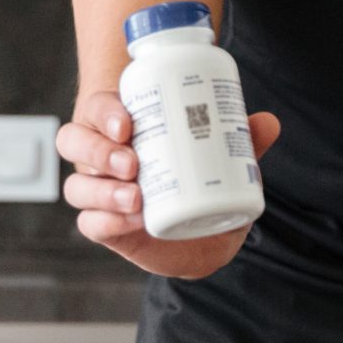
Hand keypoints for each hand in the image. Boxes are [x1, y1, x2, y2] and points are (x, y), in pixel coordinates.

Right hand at [57, 90, 282, 279]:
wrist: (203, 233)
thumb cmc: (203, 178)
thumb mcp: (224, 158)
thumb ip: (245, 142)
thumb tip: (268, 122)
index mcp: (122, 126)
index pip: (98, 109)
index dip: (105, 112)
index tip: (128, 124)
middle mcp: (101, 156)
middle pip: (74, 141)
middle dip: (98, 150)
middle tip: (133, 162)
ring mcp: (98, 191)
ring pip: (77, 186)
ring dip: (101, 190)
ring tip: (136, 197)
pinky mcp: (105, 225)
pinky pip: (90, 223)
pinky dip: (106, 221)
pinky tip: (130, 220)